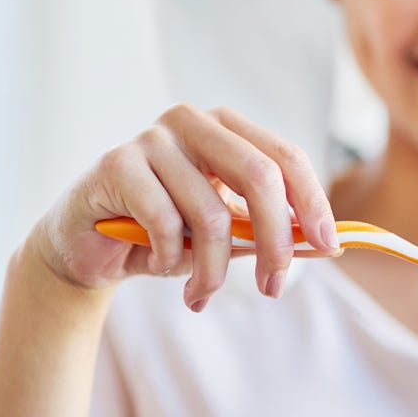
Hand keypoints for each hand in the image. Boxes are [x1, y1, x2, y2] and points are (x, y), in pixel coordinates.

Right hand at [35, 104, 338, 310]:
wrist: (88, 245)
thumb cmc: (166, 234)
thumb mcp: (226, 232)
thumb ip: (269, 230)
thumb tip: (326, 244)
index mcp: (229, 129)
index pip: (287, 157)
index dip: (313, 202)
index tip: (329, 247)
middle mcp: (195, 122)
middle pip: (260, 177)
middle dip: (275, 240)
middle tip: (273, 287)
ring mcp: (154, 138)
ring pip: (212, 213)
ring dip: (213, 270)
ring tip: (202, 294)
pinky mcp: (117, 163)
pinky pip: (165, 223)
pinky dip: (169, 259)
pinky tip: (158, 265)